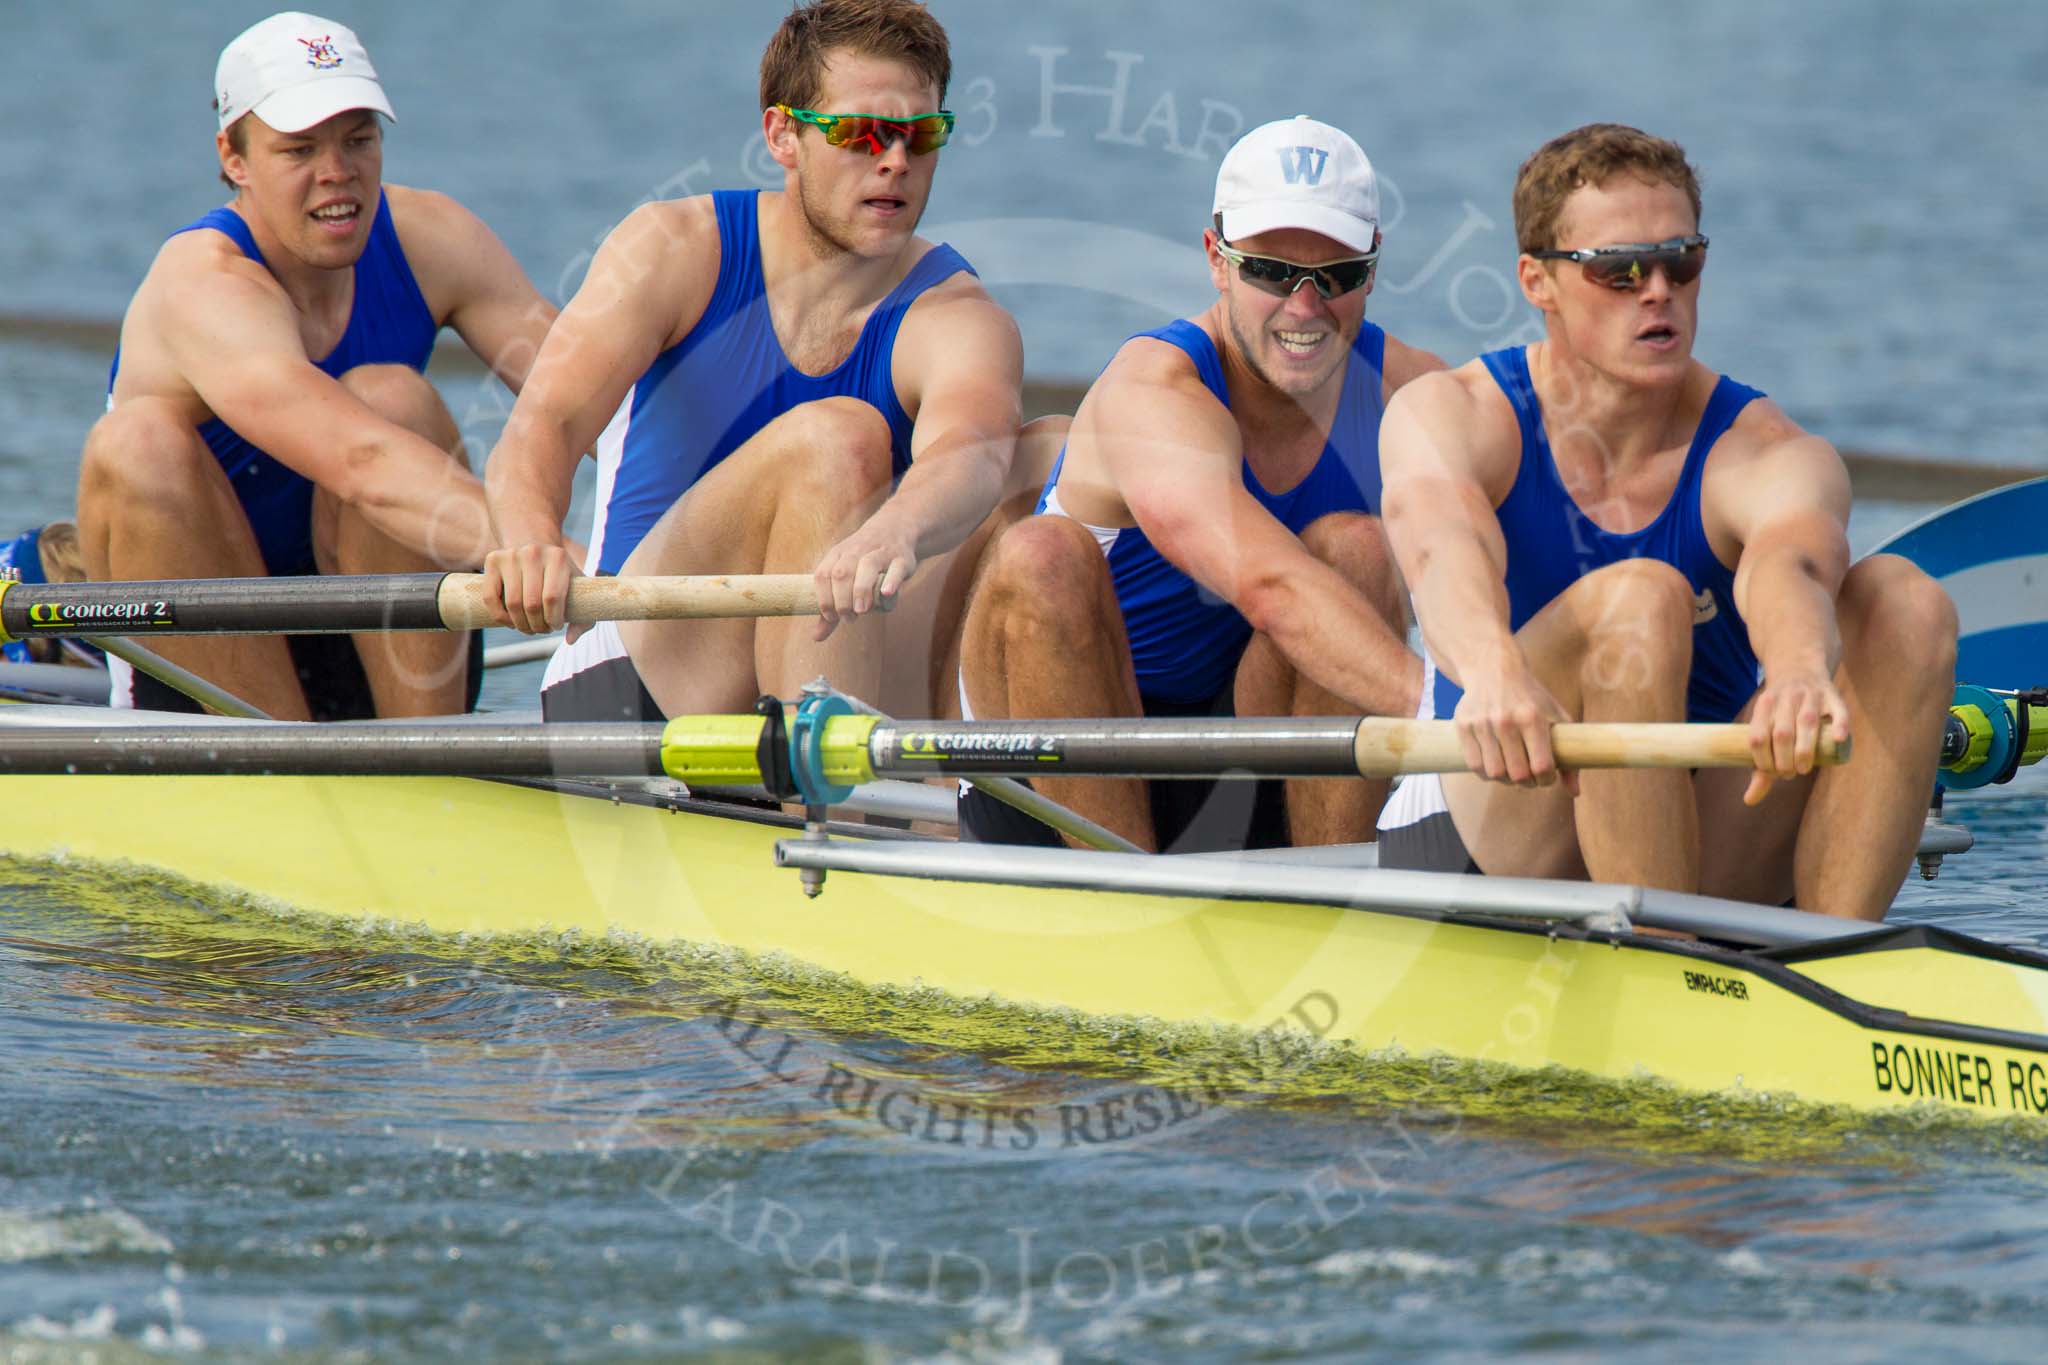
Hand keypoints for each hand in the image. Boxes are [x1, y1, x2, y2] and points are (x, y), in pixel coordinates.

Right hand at [480, 541, 581, 637]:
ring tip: (530, 628)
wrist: (536, 548)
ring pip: (512, 603)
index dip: (553, 619)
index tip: (556, 626)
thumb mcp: (577, 591)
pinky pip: (490, 598)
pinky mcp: (492, 560)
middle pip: (532, 603)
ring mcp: (511, 555)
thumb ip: (583, 619)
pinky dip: (500, 617)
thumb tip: (570, 640)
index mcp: (558, 557)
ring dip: (521, 624)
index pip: (553, 597)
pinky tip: (512, 622)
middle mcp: (533, 552)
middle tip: (543, 629)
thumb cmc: (559, 576)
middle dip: (538, 625)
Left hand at [811, 518, 916, 641]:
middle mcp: (856, 551)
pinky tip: (886, 594)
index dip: (824, 598)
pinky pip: (896, 568)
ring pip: (867, 566)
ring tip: (862, 610)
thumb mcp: (845, 577)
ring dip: (861, 590)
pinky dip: (891, 581)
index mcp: (837, 555)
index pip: (823, 575)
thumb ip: (833, 606)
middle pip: (842, 573)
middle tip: (849, 618)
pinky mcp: (901, 558)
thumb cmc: (863, 562)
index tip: (831, 617)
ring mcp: (880, 553)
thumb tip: (816, 637)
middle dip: (842, 599)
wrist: (896, 529)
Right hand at [1451, 663, 1576, 794]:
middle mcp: (1506, 720)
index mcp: (1532, 717)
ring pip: (1495, 773)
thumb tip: (1575, 792)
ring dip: (1506, 780)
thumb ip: (1569, 752)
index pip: (1541, 766)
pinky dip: (1486, 773)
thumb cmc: (1530, 698)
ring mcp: (1482, 723)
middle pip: (1517, 774)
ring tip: (1512, 772)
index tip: (1547, 777)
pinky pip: (1474, 765)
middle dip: (1528, 783)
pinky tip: (1495, 766)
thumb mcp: (1556, 716)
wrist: (1493, 669)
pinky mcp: (1463, 725)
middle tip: (1530, 778)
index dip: (1547, 779)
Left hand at [1743, 669, 1848, 805]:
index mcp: (1763, 705)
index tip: (1772, 773)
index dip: (1763, 761)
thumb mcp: (1764, 730)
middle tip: (1790, 774)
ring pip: (1808, 722)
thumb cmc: (1778, 712)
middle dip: (1784, 760)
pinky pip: (1838, 709)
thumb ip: (1760, 766)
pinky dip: (1839, 725)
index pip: (1757, 737)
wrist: (1798, 667)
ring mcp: (1810, 695)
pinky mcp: (1832, 694)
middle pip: (1782, 733)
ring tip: (1803, 769)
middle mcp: (1786, 698)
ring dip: (1805, 750)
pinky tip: (1838, 740)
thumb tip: (1749, 801)